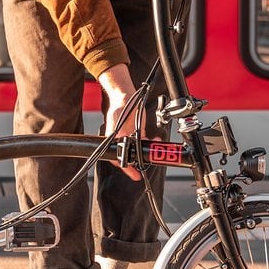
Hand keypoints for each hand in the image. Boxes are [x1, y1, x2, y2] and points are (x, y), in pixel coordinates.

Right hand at [98, 64, 141, 179]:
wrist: (126, 96)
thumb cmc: (119, 106)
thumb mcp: (117, 117)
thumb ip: (119, 129)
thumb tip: (122, 138)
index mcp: (113, 139)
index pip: (116, 157)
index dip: (124, 166)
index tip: (130, 172)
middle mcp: (122, 139)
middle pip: (128, 157)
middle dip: (135, 165)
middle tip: (140, 172)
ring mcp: (130, 136)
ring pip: (137, 151)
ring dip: (145, 154)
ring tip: (152, 157)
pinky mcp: (138, 132)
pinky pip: (144, 142)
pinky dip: (150, 143)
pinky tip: (155, 141)